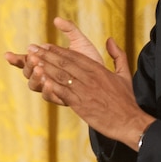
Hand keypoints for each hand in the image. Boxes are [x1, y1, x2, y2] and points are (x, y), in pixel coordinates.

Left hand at [5, 17, 151, 146]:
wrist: (129, 121)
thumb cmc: (126, 100)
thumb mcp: (124, 74)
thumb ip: (117, 55)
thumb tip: (110, 39)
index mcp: (98, 69)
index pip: (74, 56)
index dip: (57, 50)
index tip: (45, 45)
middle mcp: (90, 78)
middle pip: (64, 63)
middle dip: (46, 54)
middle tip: (31, 48)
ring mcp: (84, 91)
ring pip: (61, 75)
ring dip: (44, 67)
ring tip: (31, 60)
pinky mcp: (80, 104)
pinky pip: (62, 92)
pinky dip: (50, 85)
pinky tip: (39, 80)